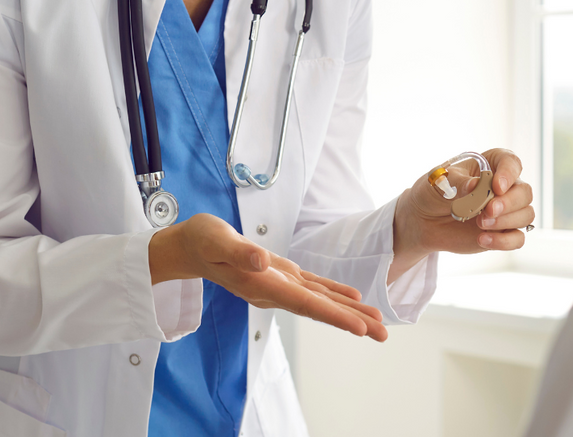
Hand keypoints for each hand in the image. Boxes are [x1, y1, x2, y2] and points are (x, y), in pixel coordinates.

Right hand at [150, 214, 386, 341]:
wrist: (190, 247)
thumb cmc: (202, 240)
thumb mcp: (215, 239)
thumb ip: (238, 252)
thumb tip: (261, 261)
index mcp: (262, 284)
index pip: (304, 303)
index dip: (333, 316)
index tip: (359, 328)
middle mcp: (274, 290)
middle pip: (318, 309)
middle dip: (351, 321)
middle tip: (382, 333)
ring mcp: (279, 285)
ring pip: (320, 300)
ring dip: (349, 311)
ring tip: (377, 322)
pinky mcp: (281, 274)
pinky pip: (313, 287)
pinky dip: (334, 293)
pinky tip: (353, 299)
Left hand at [390, 149, 534, 281]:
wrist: (423, 220)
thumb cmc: (434, 192)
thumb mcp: (439, 182)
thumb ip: (458, 182)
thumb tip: (475, 185)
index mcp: (491, 165)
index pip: (511, 162)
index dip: (509, 174)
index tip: (497, 187)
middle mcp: (504, 187)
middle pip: (524, 192)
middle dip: (509, 203)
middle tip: (488, 211)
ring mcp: (505, 210)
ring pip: (526, 214)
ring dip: (506, 221)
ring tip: (480, 225)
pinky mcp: (502, 232)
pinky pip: (517, 238)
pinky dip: (504, 241)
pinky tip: (483, 239)